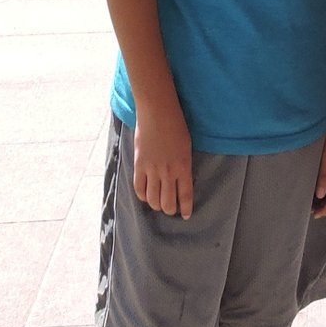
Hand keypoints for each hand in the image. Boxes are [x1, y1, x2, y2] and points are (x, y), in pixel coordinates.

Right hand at [132, 99, 193, 216]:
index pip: (185, 195)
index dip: (185, 208)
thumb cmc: (176, 125)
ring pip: (153, 199)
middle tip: (171, 209)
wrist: (157, 111)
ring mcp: (152, 169)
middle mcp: (168, 171)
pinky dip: (143, 196)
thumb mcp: (186, 146)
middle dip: (170, 210)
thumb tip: (180, 180)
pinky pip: (139, 189)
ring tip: (159, 203)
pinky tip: (146, 195)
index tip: (185, 215)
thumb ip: (183, 165)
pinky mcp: (139, 165)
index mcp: (183, 166)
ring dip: (156, 205)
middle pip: (168, 202)